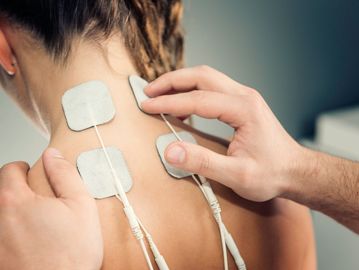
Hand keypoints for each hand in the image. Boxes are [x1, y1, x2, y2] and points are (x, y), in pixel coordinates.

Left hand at [0, 148, 102, 269]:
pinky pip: (3, 235)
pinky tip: (32, 241)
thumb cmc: (72, 254)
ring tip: (37, 222)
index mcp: (15, 201)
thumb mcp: (81, 205)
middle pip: (1, 192)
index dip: (23, 168)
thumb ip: (65, 174)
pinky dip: (13, 232)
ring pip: (2, 214)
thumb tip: (53, 156)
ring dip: (14, 212)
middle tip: (39, 199)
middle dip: (17, 190)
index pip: (9, 170)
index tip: (32, 173)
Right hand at [142, 66, 303, 201]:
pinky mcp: (242, 103)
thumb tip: (170, 150)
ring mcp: (244, 97)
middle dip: (171, 81)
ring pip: (206, 77)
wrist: (295, 170)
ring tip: (159, 93)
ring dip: (181, 82)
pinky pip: (212, 88)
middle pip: (201, 75)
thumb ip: (203, 162)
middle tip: (148, 91)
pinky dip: (192, 91)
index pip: (198, 99)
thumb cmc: (271, 173)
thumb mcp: (237, 175)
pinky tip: (182, 106)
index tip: (147, 106)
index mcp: (244, 109)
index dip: (169, 102)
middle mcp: (244, 96)